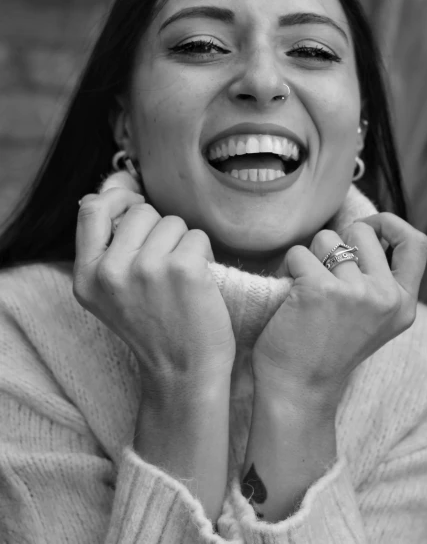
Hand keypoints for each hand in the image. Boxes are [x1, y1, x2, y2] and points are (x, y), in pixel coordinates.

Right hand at [74, 188, 235, 392]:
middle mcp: (110, 271)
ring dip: (184, 243)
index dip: (118, 198)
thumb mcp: (111, 292)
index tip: (137, 207)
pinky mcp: (182, 269)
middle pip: (142, 212)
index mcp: (86, 276)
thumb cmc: (154, 327)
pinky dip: (204, 255)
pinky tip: (199, 283)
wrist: (183, 373)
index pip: (91, 209)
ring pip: (173, 222)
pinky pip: (198, 236)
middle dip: (160, 230)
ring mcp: (146, 269)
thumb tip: (111, 188)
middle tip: (165, 266)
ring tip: (181, 278)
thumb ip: (106, 246)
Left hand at [251, 213, 426, 409]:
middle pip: (361, 232)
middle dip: (336, 245)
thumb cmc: (327, 350)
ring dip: (309, 257)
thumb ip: (379, 281)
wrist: (298, 392)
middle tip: (323, 277)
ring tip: (306, 292)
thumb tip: (366, 231)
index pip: (416, 242)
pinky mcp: (320, 289)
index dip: (389, 224)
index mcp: (404, 304)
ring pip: (327, 239)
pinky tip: (290, 298)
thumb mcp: (373, 319)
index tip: (366, 228)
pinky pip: (298, 253)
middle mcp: (386, 297)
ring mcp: (356, 293)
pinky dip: (287, 269)